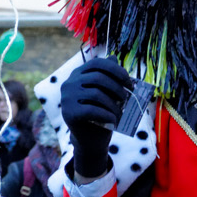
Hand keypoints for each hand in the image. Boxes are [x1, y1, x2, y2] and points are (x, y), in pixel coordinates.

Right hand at [60, 55, 132, 179]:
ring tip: (121, 113)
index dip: (115, 70)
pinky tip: (114, 121)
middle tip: (127, 98)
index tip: (129, 82)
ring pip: (96, 94)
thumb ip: (109, 77)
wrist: (91, 139)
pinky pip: (92, 110)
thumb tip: (114, 57)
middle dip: (117, 88)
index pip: (97, 63)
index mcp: (78, 74)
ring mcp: (67, 98)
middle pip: (98, 78)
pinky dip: (106, 115)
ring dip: (113, 104)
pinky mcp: (69, 113)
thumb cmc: (101, 114)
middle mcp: (69, 83)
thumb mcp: (107, 94)